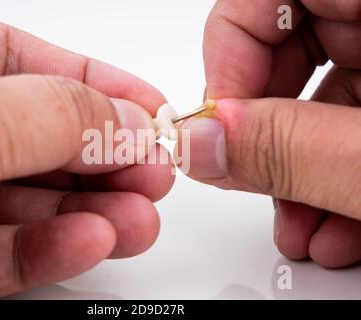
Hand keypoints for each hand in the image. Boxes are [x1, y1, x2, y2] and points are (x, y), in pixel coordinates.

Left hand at [0, 5, 173, 297]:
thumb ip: (55, 114)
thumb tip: (123, 120)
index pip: (14, 56)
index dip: (91, 80)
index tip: (147, 103)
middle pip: (30, 136)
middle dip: (101, 155)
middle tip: (153, 168)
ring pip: (22, 201)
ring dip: (90, 211)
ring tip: (139, 217)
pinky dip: (49, 249)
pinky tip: (91, 240)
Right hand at [184, 0, 360, 266]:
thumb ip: (294, 150)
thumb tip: (200, 145)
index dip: (229, 53)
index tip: (219, 121)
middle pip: (290, 42)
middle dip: (261, 125)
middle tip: (247, 173)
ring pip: (323, 91)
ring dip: (300, 165)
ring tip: (299, 221)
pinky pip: (356, 118)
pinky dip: (338, 170)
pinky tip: (337, 221)